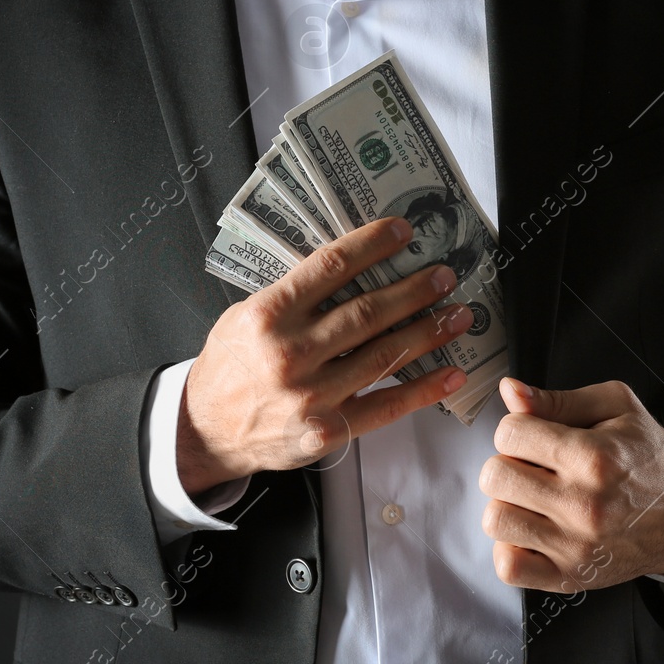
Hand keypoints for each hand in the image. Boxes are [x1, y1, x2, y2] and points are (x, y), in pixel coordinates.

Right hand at [177, 217, 472, 493]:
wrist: (205, 431)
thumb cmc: (231, 366)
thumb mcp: (245, 316)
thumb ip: (293, 295)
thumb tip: (353, 266)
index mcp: (268, 315)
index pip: (330, 267)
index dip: (371, 246)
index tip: (403, 232)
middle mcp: (291, 353)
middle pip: (367, 312)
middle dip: (414, 291)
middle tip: (444, 276)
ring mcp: (311, 394)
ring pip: (384, 355)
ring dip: (429, 333)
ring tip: (458, 315)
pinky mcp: (329, 429)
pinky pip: (387, 405)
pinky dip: (424, 389)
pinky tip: (452, 373)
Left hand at [479, 377, 663, 592]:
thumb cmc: (650, 458)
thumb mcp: (617, 408)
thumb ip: (559, 399)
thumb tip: (511, 392)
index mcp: (593, 456)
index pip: (509, 433)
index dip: (517, 429)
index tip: (533, 436)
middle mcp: (583, 503)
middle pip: (495, 477)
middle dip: (508, 464)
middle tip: (532, 467)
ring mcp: (575, 545)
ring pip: (496, 520)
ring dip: (508, 504)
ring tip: (532, 499)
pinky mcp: (571, 576)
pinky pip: (509, 567)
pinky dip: (510, 548)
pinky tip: (532, 531)